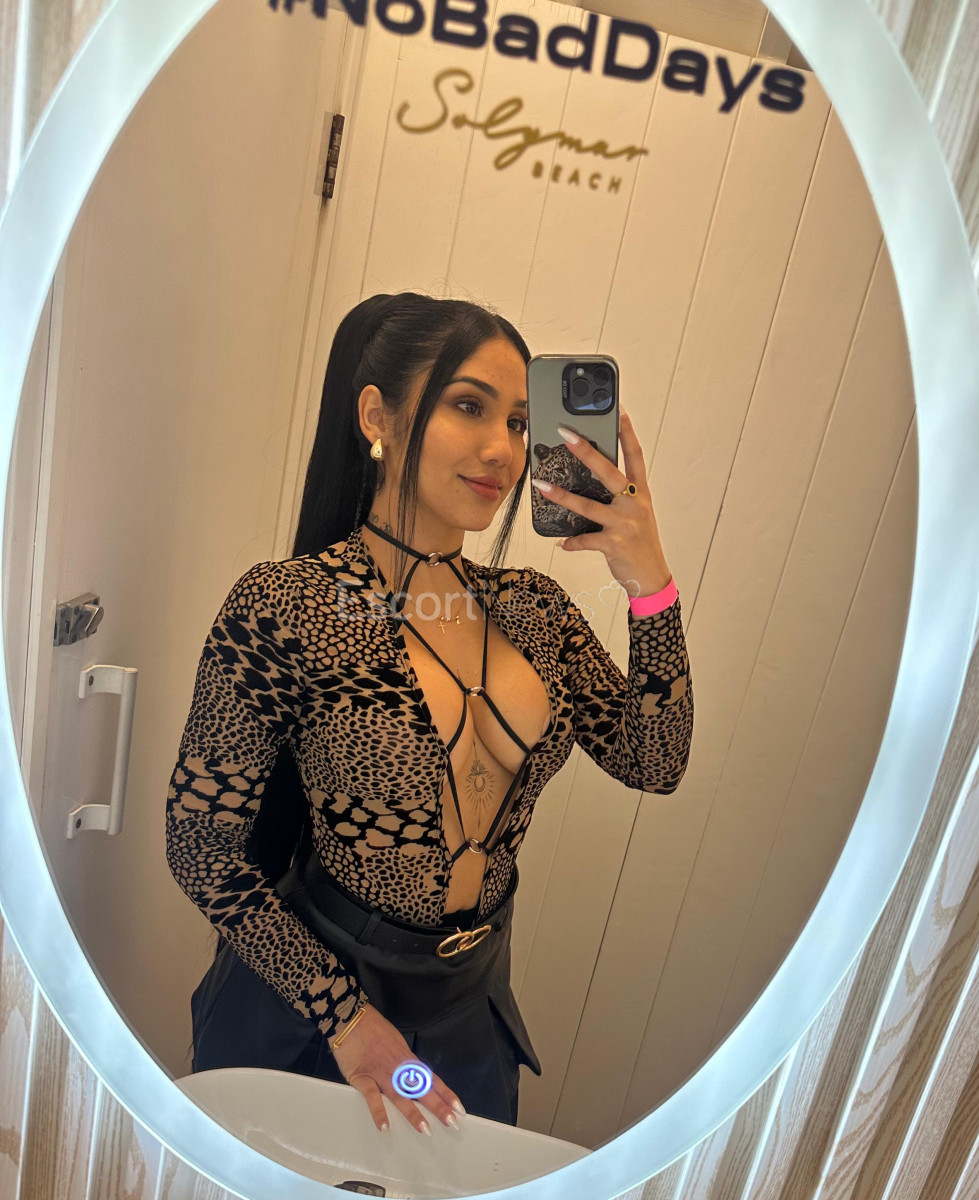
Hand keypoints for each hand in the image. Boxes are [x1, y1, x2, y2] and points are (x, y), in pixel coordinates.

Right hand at [330, 1003, 464, 1133]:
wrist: (351, 1019)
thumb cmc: (375, 1029)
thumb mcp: (397, 1043)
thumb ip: (406, 1062)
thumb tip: (415, 1078)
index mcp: (408, 1059)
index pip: (431, 1079)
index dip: (446, 1094)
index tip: (459, 1109)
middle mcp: (398, 1068)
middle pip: (420, 1089)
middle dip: (437, 1106)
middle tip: (452, 1123)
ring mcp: (381, 1073)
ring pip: (400, 1095)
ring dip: (413, 1113)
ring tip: (425, 1130)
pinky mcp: (362, 1077)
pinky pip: (371, 1096)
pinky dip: (378, 1112)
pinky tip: (385, 1127)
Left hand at [530, 408, 671, 597]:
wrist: (651, 576)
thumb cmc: (640, 543)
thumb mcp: (636, 514)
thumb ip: (617, 496)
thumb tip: (589, 481)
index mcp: (641, 492)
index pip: (635, 455)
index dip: (627, 432)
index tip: (618, 410)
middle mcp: (635, 503)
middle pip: (609, 472)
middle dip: (586, 451)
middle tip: (566, 434)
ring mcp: (625, 524)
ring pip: (588, 506)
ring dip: (562, 496)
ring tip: (542, 486)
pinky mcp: (614, 544)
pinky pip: (586, 540)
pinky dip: (572, 541)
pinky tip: (561, 542)